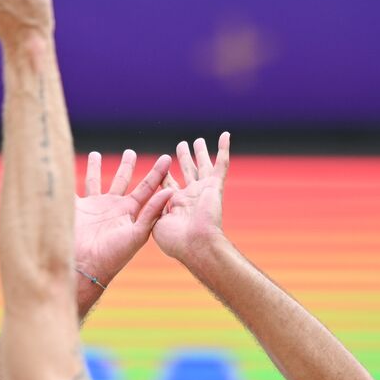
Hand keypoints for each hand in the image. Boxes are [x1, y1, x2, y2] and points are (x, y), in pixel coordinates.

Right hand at [75, 150, 172, 289]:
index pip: (146, 187)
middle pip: (121, 180)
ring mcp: (92, 207)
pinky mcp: (75, 208)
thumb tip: (170, 191)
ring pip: (95, 181)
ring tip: (95, 154)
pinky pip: (72, 187)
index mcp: (129, 211)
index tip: (166, 157)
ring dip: (95, 168)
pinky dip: (68, 177)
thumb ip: (152, 212)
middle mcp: (112, 207)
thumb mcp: (137, 234)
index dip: (157, 173)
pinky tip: (65, 167)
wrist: (84, 266)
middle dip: (126, 166)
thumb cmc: (113, 255)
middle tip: (130, 152)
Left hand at [152, 133, 229, 260]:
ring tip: (198, 140)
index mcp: (175, 205)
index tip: (161, 162)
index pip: (168, 184)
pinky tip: (225, 135)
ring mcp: (203, 191)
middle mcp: (190, 196)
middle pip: (187, 172)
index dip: (163, 173)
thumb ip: (153, 206)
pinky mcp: (215, 187)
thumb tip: (155, 195)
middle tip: (182, 145)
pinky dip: (224, 149)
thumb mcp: (155, 223)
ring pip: (203, 166)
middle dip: (184, 158)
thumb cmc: (174, 240)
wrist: (195, 244)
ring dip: (201, 153)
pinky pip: (221, 165)